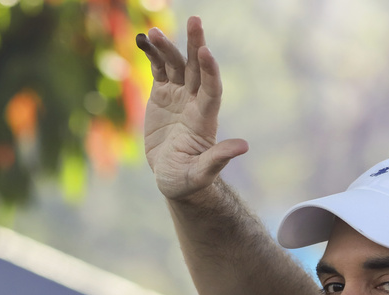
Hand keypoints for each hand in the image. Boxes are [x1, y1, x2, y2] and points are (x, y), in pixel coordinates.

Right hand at [135, 18, 247, 201]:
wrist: (173, 176)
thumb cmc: (189, 181)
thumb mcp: (201, 174)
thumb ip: (218, 159)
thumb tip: (243, 147)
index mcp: (204, 120)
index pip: (211, 89)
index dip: (209, 71)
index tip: (205, 52)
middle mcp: (194, 102)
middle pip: (196, 69)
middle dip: (195, 45)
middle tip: (196, 20)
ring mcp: (178, 96)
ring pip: (174, 65)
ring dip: (166, 48)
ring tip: (152, 33)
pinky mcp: (162, 95)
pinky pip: (158, 70)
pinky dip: (152, 55)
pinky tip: (145, 40)